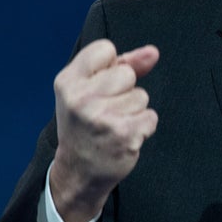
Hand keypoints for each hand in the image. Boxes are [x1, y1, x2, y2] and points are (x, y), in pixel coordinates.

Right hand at [49, 39, 158, 221]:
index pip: (105, 48)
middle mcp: (80, 98)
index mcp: (68, 81)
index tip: (99, 86)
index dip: (111, 66)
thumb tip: (153, 52)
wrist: (78, 172)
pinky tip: (124, 136)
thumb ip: (125, 64)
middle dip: (125, 90)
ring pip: (141, 96)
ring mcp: (101, 117)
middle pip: (127, 73)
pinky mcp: (122, 134)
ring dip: (134, 111)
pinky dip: (143, 127)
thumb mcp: (91, 88)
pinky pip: (150, 116)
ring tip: (113, 124)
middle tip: (106, 110)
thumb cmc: (86, 123)